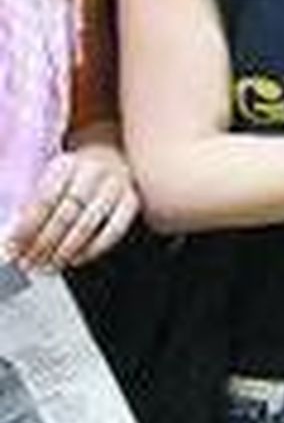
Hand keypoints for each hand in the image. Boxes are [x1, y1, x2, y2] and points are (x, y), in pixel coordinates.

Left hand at [5, 144, 139, 270]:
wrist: (110, 157)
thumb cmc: (73, 176)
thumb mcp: (50, 182)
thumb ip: (32, 210)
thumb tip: (12, 243)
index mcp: (67, 164)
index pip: (44, 201)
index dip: (27, 229)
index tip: (14, 249)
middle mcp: (94, 171)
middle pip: (65, 215)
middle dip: (44, 244)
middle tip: (30, 263)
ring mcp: (117, 185)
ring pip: (88, 225)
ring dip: (64, 252)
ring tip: (48, 266)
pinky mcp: (132, 200)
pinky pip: (113, 231)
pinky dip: (92, 250)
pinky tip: (75, 259)